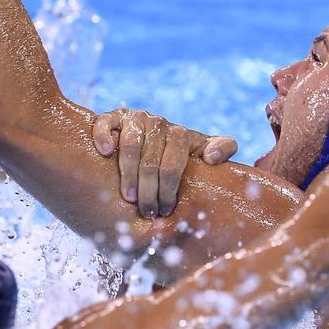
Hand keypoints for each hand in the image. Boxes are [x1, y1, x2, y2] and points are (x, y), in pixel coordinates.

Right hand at [92, 108, 238, 217]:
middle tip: (147, 212)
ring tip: (129, 197)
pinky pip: (106, 122)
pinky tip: (106, 153)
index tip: (166, 209)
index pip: (174, 163)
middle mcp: (158, 123)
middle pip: (151, 160)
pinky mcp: (114, 116)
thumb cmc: (179, 153)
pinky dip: (105, 136)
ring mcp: (135, 118)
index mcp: (180, 133)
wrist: (150, 136)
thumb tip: (212, 157)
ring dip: (129, 173)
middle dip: (149, 190)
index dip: (169, 188)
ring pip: (130, 145)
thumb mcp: (202, 150)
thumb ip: (223, 147)